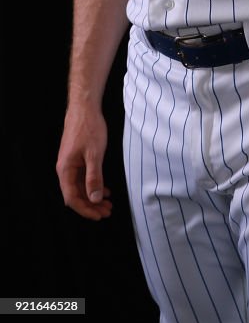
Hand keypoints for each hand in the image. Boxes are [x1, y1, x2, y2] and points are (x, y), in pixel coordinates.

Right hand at [56, 105, 111, 220]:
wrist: (84, 107)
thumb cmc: (88, 128)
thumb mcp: (94, 154)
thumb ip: (94, 177)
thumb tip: (94, 199)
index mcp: (65, 170)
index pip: (72, 198)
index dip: (85, 209)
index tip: (99, 215)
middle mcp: (65, 169)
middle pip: (76, 194)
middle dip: (92, 205)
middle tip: (107, 211)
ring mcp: (71, 164)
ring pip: (81, 187)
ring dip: (93, 196)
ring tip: (108, 203)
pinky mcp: (77, 158)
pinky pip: (84, 177)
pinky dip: (94, 185)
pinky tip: (105, 189)